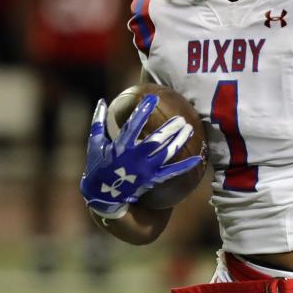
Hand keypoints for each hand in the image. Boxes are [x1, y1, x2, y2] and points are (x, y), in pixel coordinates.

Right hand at [79, 95, 203, 216]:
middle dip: (169, 128)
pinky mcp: (152, 179)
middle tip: (181, 118)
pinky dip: (185, 166)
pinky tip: (197, 158)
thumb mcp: (95, 144)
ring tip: (190, 129)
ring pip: (166, 153)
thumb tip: (102, 101)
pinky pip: (171, 172)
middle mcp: (135, 158)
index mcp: (121, 147)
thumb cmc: (99, 165)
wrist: (103, 194)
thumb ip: (98, 122)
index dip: (142, 111)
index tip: (152, 98)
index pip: (133, 126)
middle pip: (156, 140)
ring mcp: (145, 170)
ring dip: (179, 141)